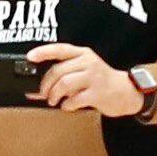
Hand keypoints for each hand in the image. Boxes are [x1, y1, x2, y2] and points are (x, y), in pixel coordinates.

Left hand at [30, 45, 146, 117]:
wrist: (127, 92)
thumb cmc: (101, 82)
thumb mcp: (84, 71)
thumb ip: (63, 76)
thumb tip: (36, 89)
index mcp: (83, 54)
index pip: (60, 49)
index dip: (43, 52)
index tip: (29, 57)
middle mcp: (88, 62)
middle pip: (58, 70)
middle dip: (45, 85)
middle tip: (43, 94)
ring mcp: (94, 77)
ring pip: (64, 84)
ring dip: (54, 95)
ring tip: (53, 101)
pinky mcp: (98, 93)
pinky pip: (74, 99)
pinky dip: (67, 105)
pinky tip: (68, 106)